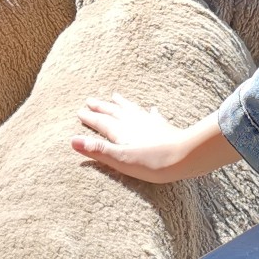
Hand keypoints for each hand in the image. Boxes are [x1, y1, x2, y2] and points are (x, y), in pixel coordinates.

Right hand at [73, 98, 239, 182]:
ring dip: (123, 104)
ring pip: (132, 110)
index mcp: (122, 132)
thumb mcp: (121, 159)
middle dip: (102, 107)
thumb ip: (98, 150)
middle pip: (115, 113)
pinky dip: (150, 112)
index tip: (79, 111)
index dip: (90, 117)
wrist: (186, 155)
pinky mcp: (165, 128)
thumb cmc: (153, 162)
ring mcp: (150, 124)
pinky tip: (152, 109)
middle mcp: (135, 123)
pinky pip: (154, 116)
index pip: (102, 123)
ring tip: (116, 96)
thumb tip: (72, 140)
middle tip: (91, 100)